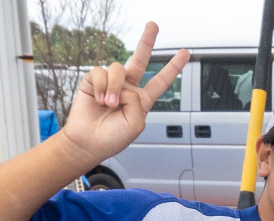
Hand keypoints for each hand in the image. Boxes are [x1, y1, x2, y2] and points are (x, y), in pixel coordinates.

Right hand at [60, 23, 188, 164]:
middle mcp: (127, 88)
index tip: (185, 53)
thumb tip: (124, 86)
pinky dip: (100, 86)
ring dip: (114, 87)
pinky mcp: (93, 81)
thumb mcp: (136, 125)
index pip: (160, 81)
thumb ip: (137, 102)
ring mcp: (111, 83)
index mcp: (142, 100)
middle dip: (147, 41)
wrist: (88, 142)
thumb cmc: (112, 138)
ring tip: (108, 104)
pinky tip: (97, 99)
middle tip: (153, 25)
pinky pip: (100, 72)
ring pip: (118, 69)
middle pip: (140, 59)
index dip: (173, 67)